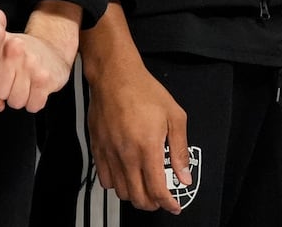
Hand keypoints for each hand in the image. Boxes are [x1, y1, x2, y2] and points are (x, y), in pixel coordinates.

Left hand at [0, 31, 72, 112]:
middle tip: (15, 80)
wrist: (53, 44)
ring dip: (21, 98)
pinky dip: (35, 102)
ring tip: (26, 83)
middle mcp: (15, 52)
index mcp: (0, 44)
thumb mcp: (0, 58)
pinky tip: (36, 88)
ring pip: (16, 102)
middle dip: (7, 92)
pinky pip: (33, 105)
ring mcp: (31, 64)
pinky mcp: (45, 78)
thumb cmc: (22, 54)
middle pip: (0, 94)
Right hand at [87, 53, 189, 213]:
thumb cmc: (144, 91)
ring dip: (135, 195)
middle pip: (138, 198)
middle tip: (161, 198)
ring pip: (121, 192)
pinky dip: (116, 184)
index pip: (157, 190)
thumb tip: (184, 175)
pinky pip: (104, 179)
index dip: (168, 204)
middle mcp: (126, 155)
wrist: (114, 75)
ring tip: (144, 187)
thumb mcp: (174, 116)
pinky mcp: (97, 148)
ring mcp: (109, 153)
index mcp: (148, 148)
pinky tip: (125, 175)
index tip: (175, 206)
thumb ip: (180, 149)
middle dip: (153, 204)